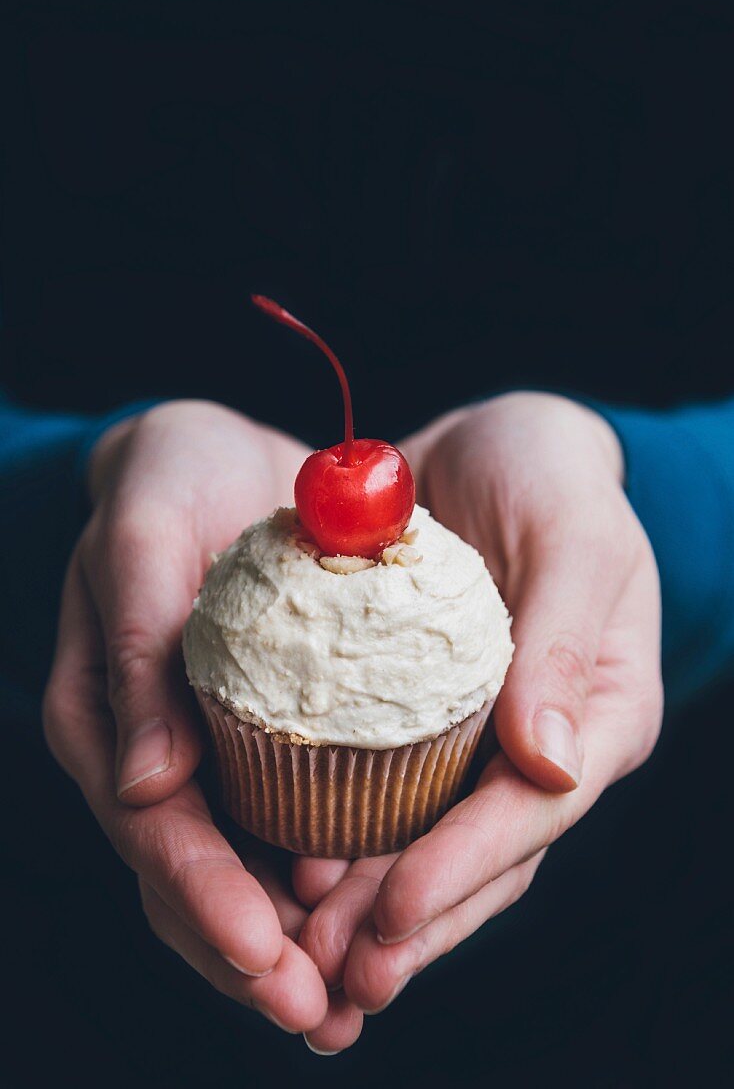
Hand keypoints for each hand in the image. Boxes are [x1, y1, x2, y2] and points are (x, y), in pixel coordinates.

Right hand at [43, 401, 330, 1032]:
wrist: (213, 458)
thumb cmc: (168, 479)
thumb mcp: (146, 535)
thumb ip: (135, 642)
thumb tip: (140, 784)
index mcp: (105, 716)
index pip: (154, 831)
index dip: (207, 900)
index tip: (268, 956)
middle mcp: (151, 754)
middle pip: (193, 880)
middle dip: (253, 958)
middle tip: (323, 1015)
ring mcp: (204, 756)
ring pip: (242, 874)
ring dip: (292, 947)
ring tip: (353, 1005)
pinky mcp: (260, 741)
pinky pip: (288, 826)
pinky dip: (324, 884)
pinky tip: (372, 922)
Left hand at [296, 392, 662, 1047]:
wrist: (491, 446)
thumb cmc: (549, 473)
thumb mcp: (573, 534)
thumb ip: (567, 639)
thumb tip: (549, 769)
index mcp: (601, 711)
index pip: (539, 812)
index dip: (467, 865)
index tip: (392, 908)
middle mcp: (544, 743)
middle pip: (484, 855)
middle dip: (413, 919)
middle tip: (338, 974)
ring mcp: (483, 738)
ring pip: (430, 841)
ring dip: (370, 903)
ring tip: (304, 950)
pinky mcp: (423, 719)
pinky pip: (385, 793)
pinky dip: (344, 838)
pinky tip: (288, 870)